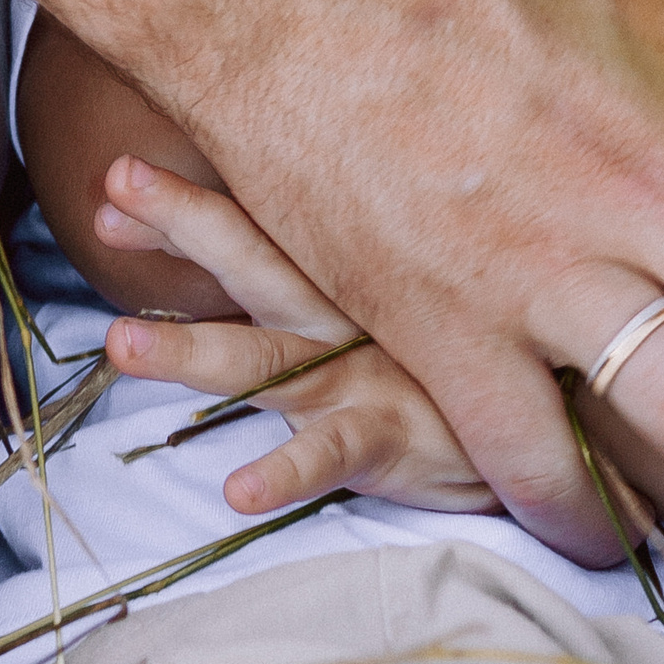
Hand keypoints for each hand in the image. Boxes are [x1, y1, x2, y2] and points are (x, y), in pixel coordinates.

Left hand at [100, 156, 499, 516]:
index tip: (114, 176)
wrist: (550, 428)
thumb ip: (330, 286)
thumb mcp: (393, 316)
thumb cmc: (454, 371)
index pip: (255, 231)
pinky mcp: (392, 439)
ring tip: (118, 344)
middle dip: (184, 224)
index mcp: (339, 287)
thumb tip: (257, 263)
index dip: (185, 207)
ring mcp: (364, 376)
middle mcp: (344, 317)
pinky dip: (287, 471)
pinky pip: (331, 453)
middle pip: (253, 263)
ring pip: (264, 359)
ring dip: (190, 350)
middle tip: (113, 190)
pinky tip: (239, 488)